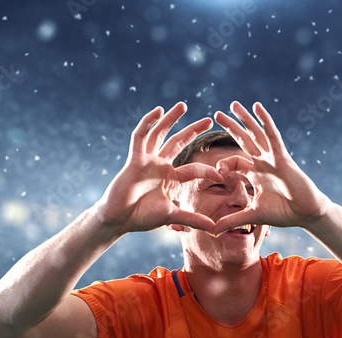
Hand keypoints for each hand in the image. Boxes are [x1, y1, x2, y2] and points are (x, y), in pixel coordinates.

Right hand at [93, 103, 223, 233]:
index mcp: (170, 178)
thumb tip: (215, 228)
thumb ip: (193, 219)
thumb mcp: (172, 216)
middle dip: (193, 130)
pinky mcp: (134, 159)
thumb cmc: (142, 217)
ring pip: (160, 134)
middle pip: (178, 142)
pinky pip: (140, 136)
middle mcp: (160, 165)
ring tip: (183, 106)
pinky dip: (148, 122)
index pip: (194, 169)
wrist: (119, 219)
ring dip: (171, 119)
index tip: (222, 174)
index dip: (208, 171)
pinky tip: (158, 110)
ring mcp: (147, 160)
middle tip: (210, 119)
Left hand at [211, 101, 331, 233]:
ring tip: (233, 105)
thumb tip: (211, 230)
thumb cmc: (283, 213)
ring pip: (256, 134)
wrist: (305, 214)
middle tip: (217, 113)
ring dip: (245, 119)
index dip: (224, 165)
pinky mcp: (282, 157)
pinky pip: (272, 135)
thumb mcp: (252, 216)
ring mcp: (273, 158)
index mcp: (255, 174)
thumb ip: (232, 219)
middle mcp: (263, 162)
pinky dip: (265, 121)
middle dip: (232, 127)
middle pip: (244, 140)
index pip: (235, 162)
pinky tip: (258, 107)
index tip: (217, 174)